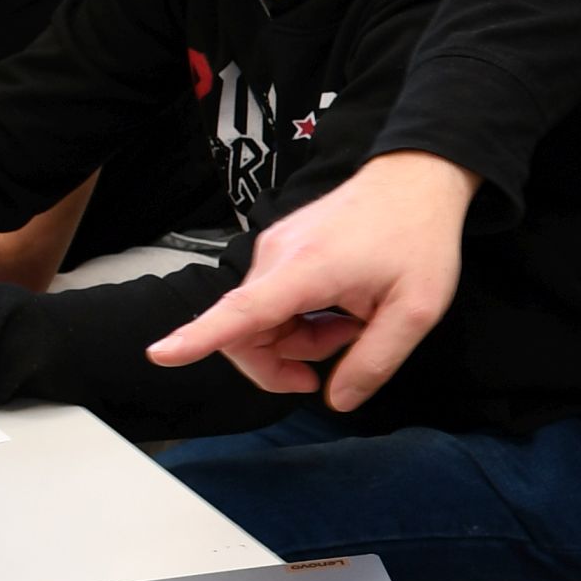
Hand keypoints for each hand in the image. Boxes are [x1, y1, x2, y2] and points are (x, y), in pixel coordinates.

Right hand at [150, 151, 474, 411]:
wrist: (417, 180)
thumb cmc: (418, 236)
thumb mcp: (416, 311)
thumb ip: (374, 361)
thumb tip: (336, 400)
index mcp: (306, 269)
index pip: (240, 311)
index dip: (198, 338)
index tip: (161, 354)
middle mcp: (276, 256)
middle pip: (244, 332)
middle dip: (283, 361)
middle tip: (344, 351)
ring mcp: (273, 250)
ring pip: (258, 322)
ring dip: (298, 340)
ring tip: (351, 324)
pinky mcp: (279, 250)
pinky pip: (269, 303)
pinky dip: (298, 320)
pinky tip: (339, 309)